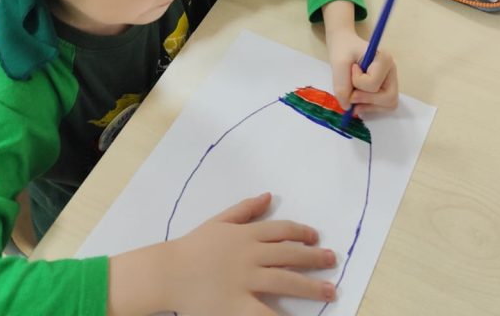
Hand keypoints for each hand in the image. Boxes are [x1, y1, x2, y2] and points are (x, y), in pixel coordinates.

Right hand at [166, 193, 336, 315]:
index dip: (302, 233)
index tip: (316, 238)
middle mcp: (250, 255)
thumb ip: (245, 210)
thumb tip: (268, 196)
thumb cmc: (192, 247)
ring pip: (284, 281)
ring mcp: (245, 280)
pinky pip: (266, 313)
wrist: (168, 273)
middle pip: (289, 255)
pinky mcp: (237, 306)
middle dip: (314, 259)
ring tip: (330, 291)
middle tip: (332, 262)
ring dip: (310, 286)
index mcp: (246, 234)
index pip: (282, 231)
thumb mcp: (219, 222)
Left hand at [326, 24, 398, 117]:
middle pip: (388, 98)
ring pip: (388, 105)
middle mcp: (391, 71)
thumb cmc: (344, 49)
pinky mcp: (386, 89)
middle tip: (351, 93)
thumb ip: (342, 86)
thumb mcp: (338, 63)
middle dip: (366, 100)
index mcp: (384, 59)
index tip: (351, 69)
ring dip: (368, 106)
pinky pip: (384, 107)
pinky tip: (358, 103)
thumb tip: (348, 107)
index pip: (374, 83)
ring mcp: (390, 81)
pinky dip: (370, 108)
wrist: (344, 44)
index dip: (357, 82)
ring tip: (353, 97)